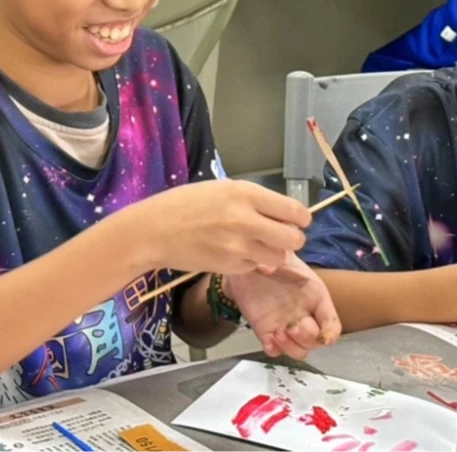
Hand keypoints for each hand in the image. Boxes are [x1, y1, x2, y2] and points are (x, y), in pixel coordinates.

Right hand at [127, 180, 309, 276]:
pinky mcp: (229, 267)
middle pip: (294, 239)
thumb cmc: (185, 204)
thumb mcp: (222, 190)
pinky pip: (255, 267)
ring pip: (278, 258)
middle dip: (293, 239)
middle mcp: (246, 220)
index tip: (299, 220)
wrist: (154, 231)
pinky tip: (234, 253)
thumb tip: (281, 215)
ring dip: (273, 253)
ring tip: (257, 245)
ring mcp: (238, 247)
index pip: (293, 210)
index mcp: (245, 194)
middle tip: (282, 236)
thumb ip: (253, 201)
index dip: (302, 218)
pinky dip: (251, 262)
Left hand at [225, 253, 341, 360]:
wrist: (247, 264)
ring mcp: (285, 326)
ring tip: (277, 333)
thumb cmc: (270, 257)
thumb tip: (268, 267)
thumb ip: (277, 259)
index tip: (324, 338)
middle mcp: (304, 315)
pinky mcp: (266, 332)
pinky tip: (267, 338)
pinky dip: (273, 349)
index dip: (331, 333)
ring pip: (299, 350)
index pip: (331, 322)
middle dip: (306, 338)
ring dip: (291, 347)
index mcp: (315, 297)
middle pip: (315, 340)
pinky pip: (275, 351)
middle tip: (290, 328)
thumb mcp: (278, 253)